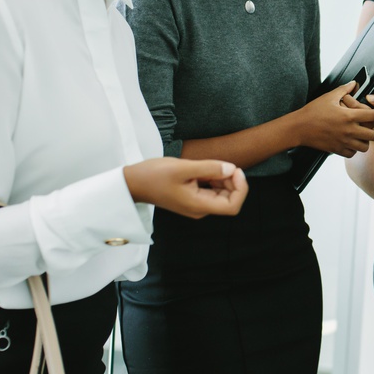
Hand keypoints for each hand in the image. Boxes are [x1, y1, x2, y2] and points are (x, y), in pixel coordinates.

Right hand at [124, 158, 247, 218]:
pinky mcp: (192, 198)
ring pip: (222, 194)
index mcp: (198, 205)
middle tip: (222, 164)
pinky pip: (212, 190)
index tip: (234, 170)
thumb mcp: (182, 168)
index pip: (232, 206)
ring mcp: (196, 204)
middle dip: (232, 181)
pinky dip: (214, 179)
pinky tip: (205, 169)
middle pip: (229, 199)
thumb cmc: (154, 175)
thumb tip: (232, 169)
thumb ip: (209, 168)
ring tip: (210, 166)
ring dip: (223, 179)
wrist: (133, 182)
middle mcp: (200, 208)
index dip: (240, 188)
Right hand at [295, 81, 373, 156]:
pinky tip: (349, 142)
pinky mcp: (337, 150)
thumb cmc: (313, 111)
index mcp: (349, 116)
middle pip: (373, 135)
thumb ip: (344, 89)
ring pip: (365, 147)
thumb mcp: (329, 97)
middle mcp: (349, 130)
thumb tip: (354, 83)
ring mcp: (343, 142)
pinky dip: (353, 149)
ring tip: (360, 135)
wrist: (299, 127)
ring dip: (364, 141)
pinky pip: (352, 154)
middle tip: (369, 126)